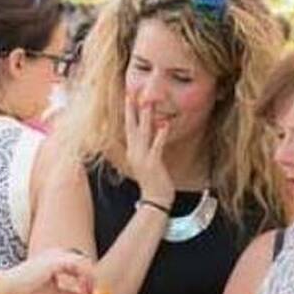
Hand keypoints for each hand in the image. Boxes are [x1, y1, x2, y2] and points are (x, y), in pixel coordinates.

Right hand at [0, 249, 94, 293]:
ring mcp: (57, 254)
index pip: (80, 265)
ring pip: (85, 262)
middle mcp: (59, 253)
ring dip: (89, 279)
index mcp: (57, 258)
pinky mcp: (56, 260)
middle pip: (85, 262)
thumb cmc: (27, 289)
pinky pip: (79, 265)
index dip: (87, 280)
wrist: (10, 287)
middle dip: (91, 279)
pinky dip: (84, 278)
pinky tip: (82, 291)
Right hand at [123, 90, 173, 204]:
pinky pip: (157, 146)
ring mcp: (142, 158)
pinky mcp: (153, 163)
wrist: (155, 200)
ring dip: (145, 117)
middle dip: (132, 109)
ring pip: (143, 133)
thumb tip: (148, 136)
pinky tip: (165, 124)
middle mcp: (134, 152)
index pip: (129, 127)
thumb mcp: (145, 163)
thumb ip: (144, 149)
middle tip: (132, 92)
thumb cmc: (152, 182)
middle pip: (132, 126)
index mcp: (132, 151)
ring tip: (147, 102)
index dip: (129, 112)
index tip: (129, 96)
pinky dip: (160, 134)